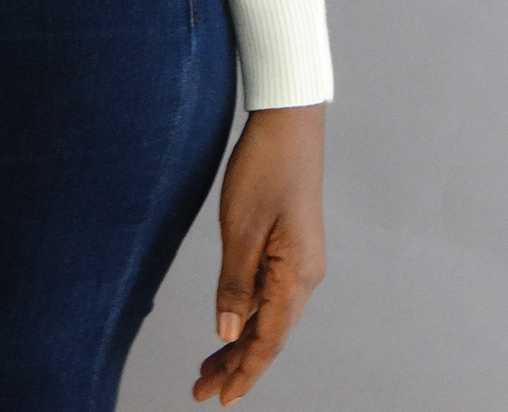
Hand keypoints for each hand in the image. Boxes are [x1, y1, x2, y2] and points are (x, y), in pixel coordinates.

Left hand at [192, 102, 326, 405]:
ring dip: (241, 343)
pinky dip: (251, 315)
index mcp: (297, 276)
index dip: (243, 372)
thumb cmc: (265, 167)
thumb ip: (236, 283)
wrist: (289, 123)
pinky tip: (233, 324)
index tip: (218, 399)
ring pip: (271, 318)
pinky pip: (272, 295)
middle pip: (270, 336)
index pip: (268, 340)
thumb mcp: (241, 226)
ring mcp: (302, 262)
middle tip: (201, 390)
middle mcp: (306, 276)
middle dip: (237, 365)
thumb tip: (227, 333)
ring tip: (210, 368)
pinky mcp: (293, 248)